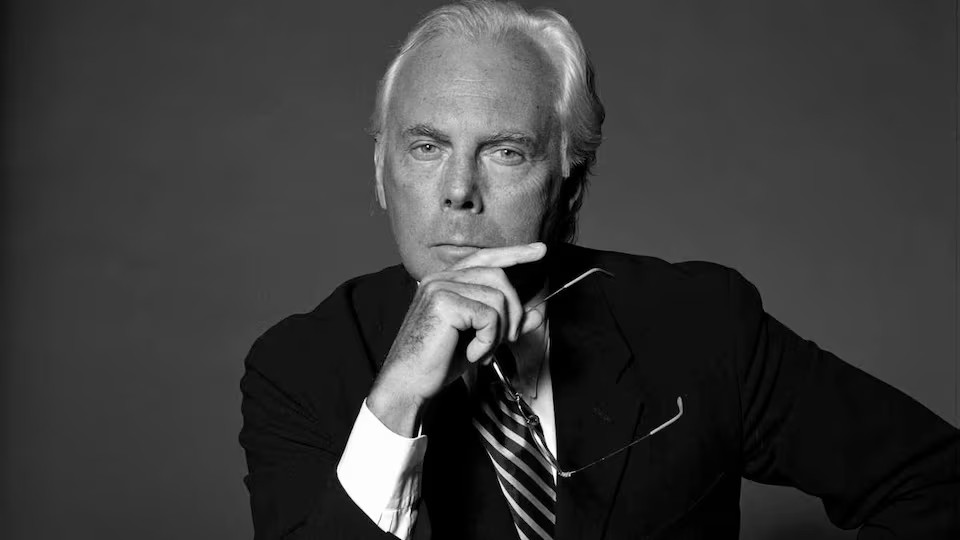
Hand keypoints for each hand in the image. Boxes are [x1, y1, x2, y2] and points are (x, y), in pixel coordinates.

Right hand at [367, 242, 546, 435]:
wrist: (408, 384)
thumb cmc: (438, 362)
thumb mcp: (479, 338)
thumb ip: (506, 322)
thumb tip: (538, 312)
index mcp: (445, 281)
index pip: (485, 257)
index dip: (514, 253)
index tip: (540, 250)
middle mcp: (440, 278)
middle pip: (498, 276)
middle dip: (514, 310)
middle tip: (508, 340)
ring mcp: (440, 287)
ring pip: (498, 297)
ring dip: (500, 331)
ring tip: (484, 350)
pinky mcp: (443, 303)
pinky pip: (489, 315)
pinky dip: (489, 339)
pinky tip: (473, 353)